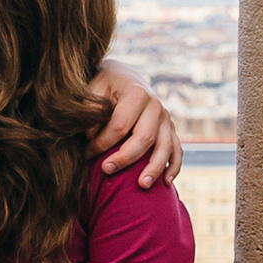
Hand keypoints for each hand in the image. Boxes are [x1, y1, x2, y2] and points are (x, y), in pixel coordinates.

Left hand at [91, 70, 181, 185]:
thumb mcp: (94, 89)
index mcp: (136, 93)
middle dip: (125, 157)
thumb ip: (91, 111)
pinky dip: (173, 166)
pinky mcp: (170, 129)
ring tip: (141, 185)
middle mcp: (156, 106)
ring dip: (154, 168)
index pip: (120, 125)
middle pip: (144, 138)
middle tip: (106, 170)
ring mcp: (166, 118)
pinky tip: (166, 183)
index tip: (86, 153)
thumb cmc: (104, 86)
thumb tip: (89, 136)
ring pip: (165, 147)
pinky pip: (177, 150)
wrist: (124, 76)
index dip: (102, 142)